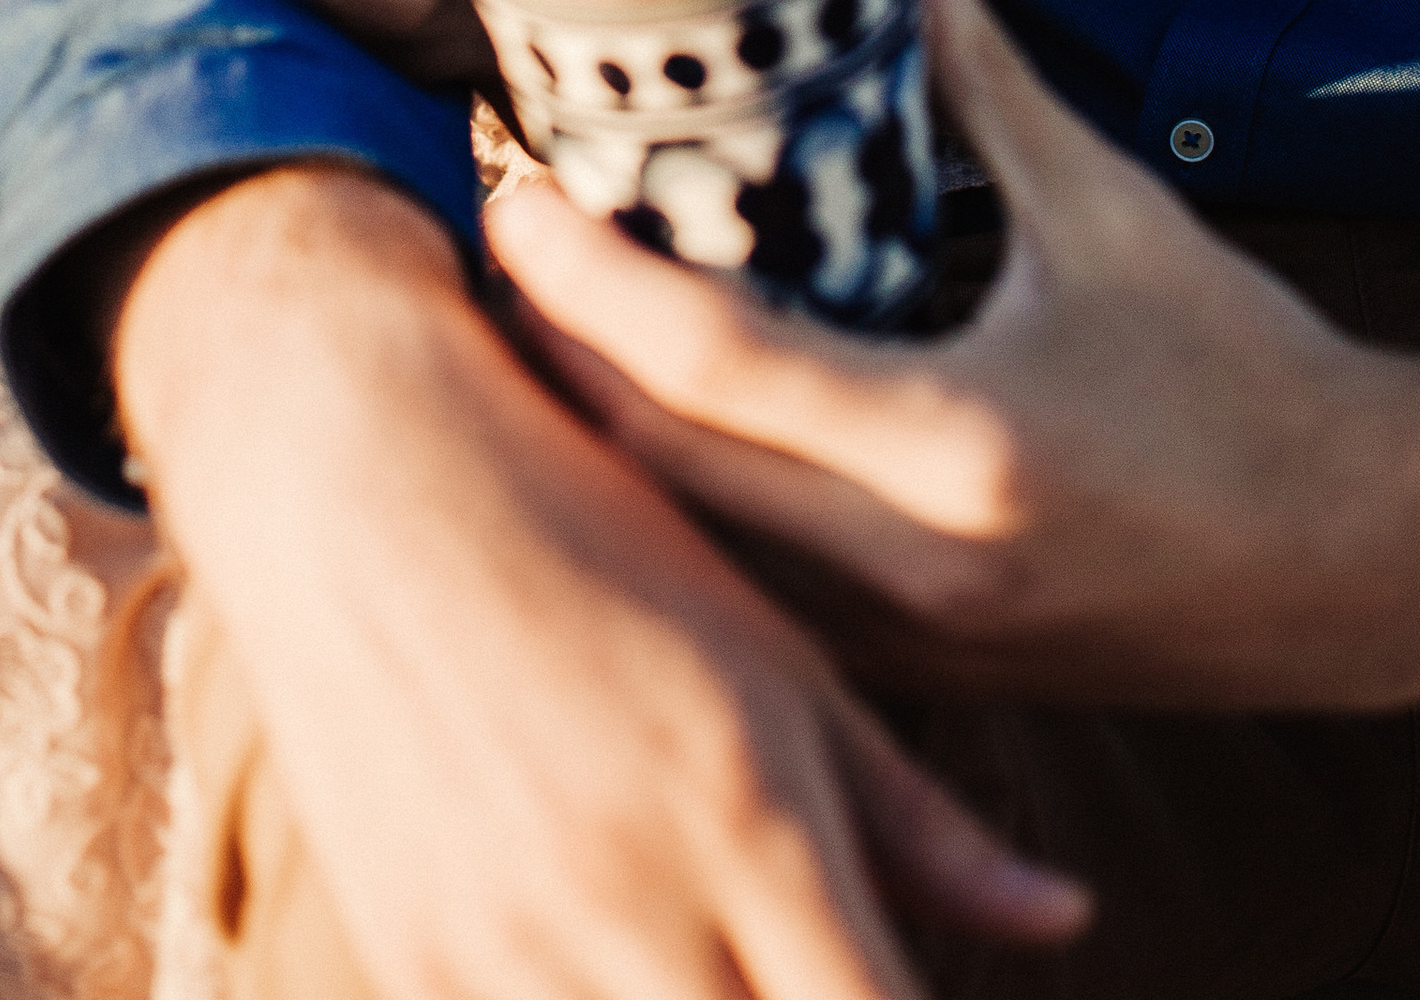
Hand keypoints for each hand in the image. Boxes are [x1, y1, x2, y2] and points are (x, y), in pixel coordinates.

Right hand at [116, 165, 1089, 999]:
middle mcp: (636, 903)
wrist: (354, 469)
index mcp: (753, 820)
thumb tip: (1065, 920)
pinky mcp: (416, 962)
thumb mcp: (774, 658)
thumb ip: (917, 814)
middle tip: (819, 972)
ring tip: (727, 966)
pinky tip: (626, 964)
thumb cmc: (594, 535)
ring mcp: (511, 947)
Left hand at [490, 0, 1419, 713]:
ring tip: (547, 305)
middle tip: (501, 222)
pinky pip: (749, 594)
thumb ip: (985, 72)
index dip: (580, 276)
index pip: (704, 367)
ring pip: (685, 548)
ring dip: (601, 434)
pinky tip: (651, 416)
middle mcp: (912, 571)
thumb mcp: (1109, 210)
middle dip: (550, 349)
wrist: (1382, 566)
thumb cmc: (1252, 380)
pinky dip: (682, 504)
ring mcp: (912, 647)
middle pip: (654, 468)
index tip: (507, 185)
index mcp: (954, 448)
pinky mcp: (922, 676)